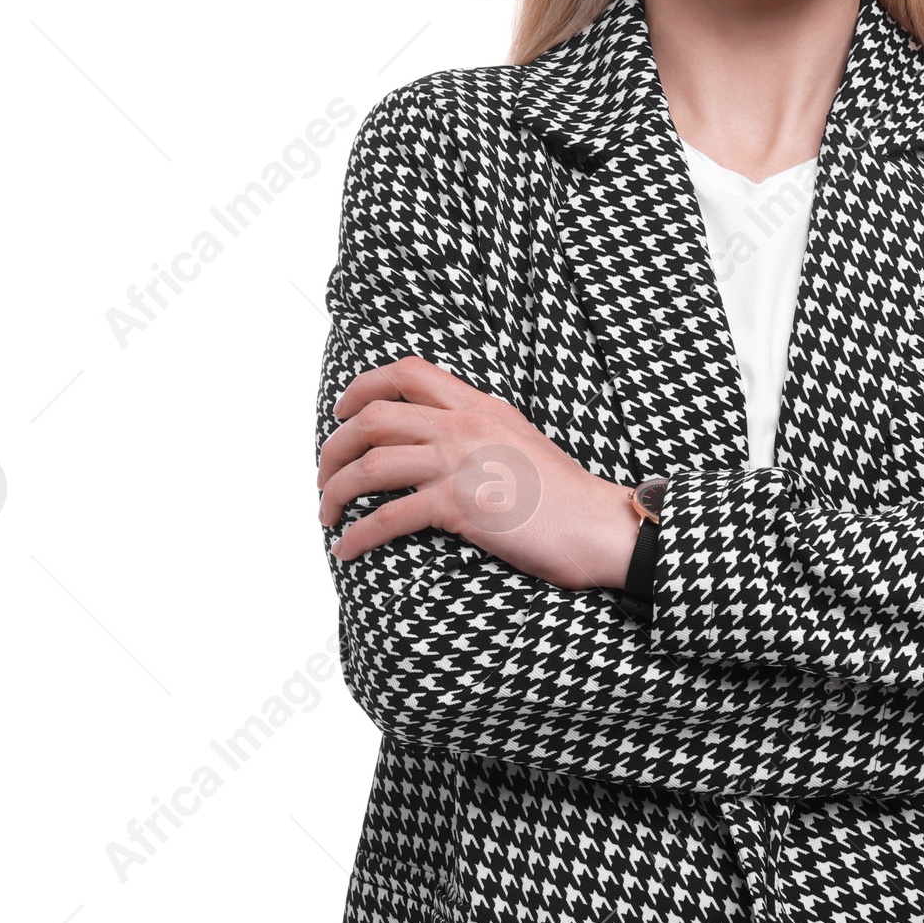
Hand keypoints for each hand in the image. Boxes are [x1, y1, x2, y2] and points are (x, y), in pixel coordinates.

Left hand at [316, 355, 640, 589]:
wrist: (598, 524)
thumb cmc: (564, 495)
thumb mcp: (520, 440)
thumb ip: (479, 431)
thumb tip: (438, 442)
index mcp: (479, 406)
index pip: (407, 372)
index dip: (362, 388)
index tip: (342, 412)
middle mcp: (465, 426)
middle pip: (374, 418)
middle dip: (334, 446)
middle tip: (325, 474)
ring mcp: (461, 464)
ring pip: (371, 465)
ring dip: (335, 491)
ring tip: (327, 513)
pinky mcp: (460, 506)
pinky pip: (389, 517)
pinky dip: (359, 536)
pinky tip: (347, 550)